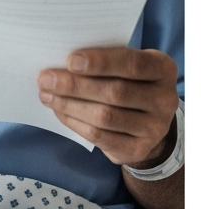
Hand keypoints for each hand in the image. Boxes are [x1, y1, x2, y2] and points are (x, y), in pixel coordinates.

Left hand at [37, 47, 179, 166]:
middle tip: (45, 79)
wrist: (145, 119)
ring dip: (69, 104)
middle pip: (115, 92)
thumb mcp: (122, 64)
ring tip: (46, 95)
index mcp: (162, 69)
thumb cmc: (125, 80)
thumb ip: (101, 59)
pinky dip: (74, 122)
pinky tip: (59, 111)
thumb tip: (59, 60)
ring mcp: (155, 128)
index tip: (70, 61)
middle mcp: (165, 99)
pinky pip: (99, 136)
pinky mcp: (139, 149)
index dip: (101, 62)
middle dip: (74, 85)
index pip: (133, 64)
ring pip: (104, 116)